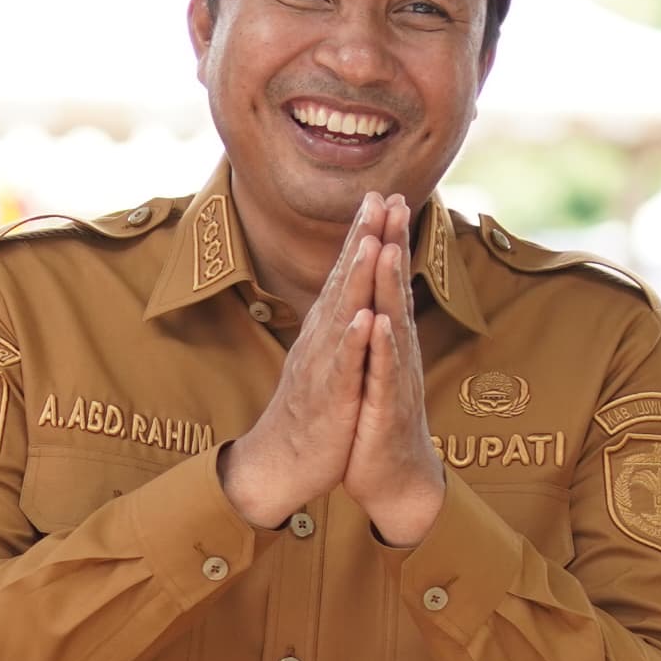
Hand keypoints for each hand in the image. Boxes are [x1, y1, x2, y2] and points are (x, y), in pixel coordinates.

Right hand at [217, 193, 400, 528]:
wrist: (281, 463)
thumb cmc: (312, 412)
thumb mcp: (328, 359)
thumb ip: (339, 323)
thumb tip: (351, 291)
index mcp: (327, 331)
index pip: (346, 275)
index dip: (362, 235)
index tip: (379, 196)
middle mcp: (321, 340)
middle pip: (344, 282)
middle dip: (362, 239)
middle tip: (377, 198)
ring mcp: (323, 368)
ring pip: (342, 317)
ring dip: (357, 279)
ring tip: (372, 242)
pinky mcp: (329, 400)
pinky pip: (343, 368)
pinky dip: (353, 343)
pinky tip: (366, 320)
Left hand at [344, 215, 446, 546]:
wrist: (393, 479)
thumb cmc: (380, 422)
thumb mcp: (374, 369)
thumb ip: (377, 332)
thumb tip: (375, 295)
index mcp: (389, 341)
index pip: (387, 282)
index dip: (385, 239)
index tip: (382, 196)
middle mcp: (398, 352)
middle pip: (395, 290)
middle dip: (393, 244)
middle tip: (394, 200)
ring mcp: (395, 378)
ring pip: (393, 325)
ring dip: (390, 286)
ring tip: (387, 246)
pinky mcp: (386, 409)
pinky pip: (384, 375)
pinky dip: (382, 349)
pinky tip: (380, 324)